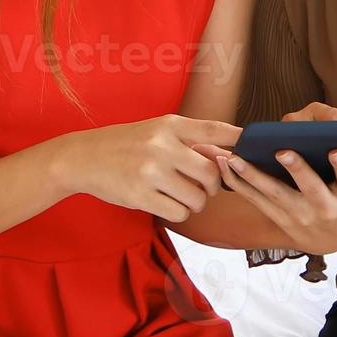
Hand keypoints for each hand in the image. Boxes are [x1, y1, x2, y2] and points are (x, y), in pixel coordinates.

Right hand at [52, 114, 241, 222]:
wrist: (83, 157)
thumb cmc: (126, 144)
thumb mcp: (155, 131)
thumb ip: (187, 141)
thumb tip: (225, 156)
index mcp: (169, 125)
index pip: (214, 129)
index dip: (238, 139)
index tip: (253, 146)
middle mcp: (163, 145)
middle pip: (212, 173)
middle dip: (213, 186)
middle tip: (202, 188)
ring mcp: (151, 171)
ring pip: (198, 197)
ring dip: (196, 203)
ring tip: (181, 196)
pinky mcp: (141, 196)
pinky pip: (179, 212)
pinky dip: (178, 212)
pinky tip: (167, 204)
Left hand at [218, 101, 336, 254]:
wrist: (330, 239)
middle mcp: (326, 210)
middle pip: (311, 190)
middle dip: (298, 170)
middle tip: (284, 150)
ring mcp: (299, 217)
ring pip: (275, 195)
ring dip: (253, 176)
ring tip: (236, 157)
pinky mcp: (277, 218)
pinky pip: (255, 200)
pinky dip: (238, 183)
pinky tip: (224, 165)